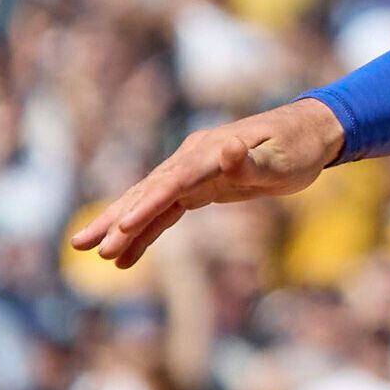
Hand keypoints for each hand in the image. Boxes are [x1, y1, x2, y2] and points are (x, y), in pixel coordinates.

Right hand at [70, 98, 347, 268]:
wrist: (307, 132)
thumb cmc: (298, 148)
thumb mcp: (282, 159)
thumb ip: (251, 160)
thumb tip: (226, 149)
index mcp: (208, 152)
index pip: (172, 184)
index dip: (147, 206)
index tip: (122, 228)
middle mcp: (192, 159)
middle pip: (146, 191)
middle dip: (114, 219)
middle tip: (82, 244)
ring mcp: (192, 171)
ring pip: (148, 201)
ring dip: (120, 227)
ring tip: (91, 252)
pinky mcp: (199, 185)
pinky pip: (165, 211)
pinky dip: (145, 232)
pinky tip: (127, 256)